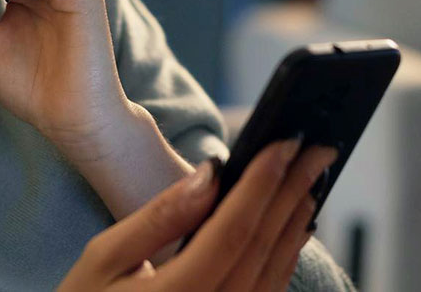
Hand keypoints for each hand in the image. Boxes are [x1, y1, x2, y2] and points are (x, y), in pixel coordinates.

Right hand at [57, 139, 339, 290]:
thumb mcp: (102, 259)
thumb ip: (158, 218)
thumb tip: (208, 176)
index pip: (233, 230)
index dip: (262, 182)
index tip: (285, 143)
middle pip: (263, 246)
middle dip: (292, 191)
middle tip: (317, 149)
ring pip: (274, 271)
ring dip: (295, 220)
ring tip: (311, 178)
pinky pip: (267, 291)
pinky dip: (286, 255)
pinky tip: (294, 227)